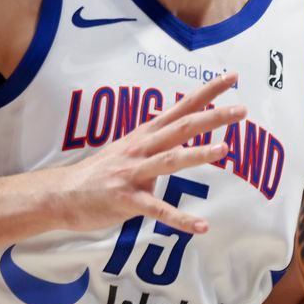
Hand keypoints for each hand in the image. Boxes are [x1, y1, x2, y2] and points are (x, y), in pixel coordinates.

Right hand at [56, 73, 243, 234]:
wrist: (61, 194)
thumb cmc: (101, 172)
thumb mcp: (130, 146)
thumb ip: (155, 137)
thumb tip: (177, 127)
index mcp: (146, 134)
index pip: (181, 107)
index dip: (207, 92)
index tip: (233, 77)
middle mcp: (142, 148)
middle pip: (181, 127)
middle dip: (212, 117)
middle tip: (242, 109)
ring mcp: (133, 173)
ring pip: (169, 160)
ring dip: (197, 154)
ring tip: (225, 149)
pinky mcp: (126, 200)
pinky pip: (157, 210)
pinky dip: (180, 219)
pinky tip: (202, 226)